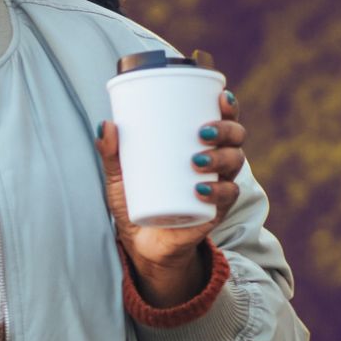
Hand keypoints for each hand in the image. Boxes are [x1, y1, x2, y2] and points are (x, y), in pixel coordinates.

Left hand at [96, 87, 244, 275]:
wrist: (142, 243)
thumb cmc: (136, 200)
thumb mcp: (119, 175)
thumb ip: (111, 152)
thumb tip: (105, 124)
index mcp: (198, 145)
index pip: (222, 119)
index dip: (228, 106)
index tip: (221, 96)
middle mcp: (215, 162)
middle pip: (235, 137)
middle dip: (225, 130)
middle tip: (202, 132)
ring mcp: (218, 186)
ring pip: (235, 162)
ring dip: (221, 157)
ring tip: (197, 161)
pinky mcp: (215, 211)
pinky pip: (227, 197)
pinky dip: (217, 191)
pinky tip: (201, 188)